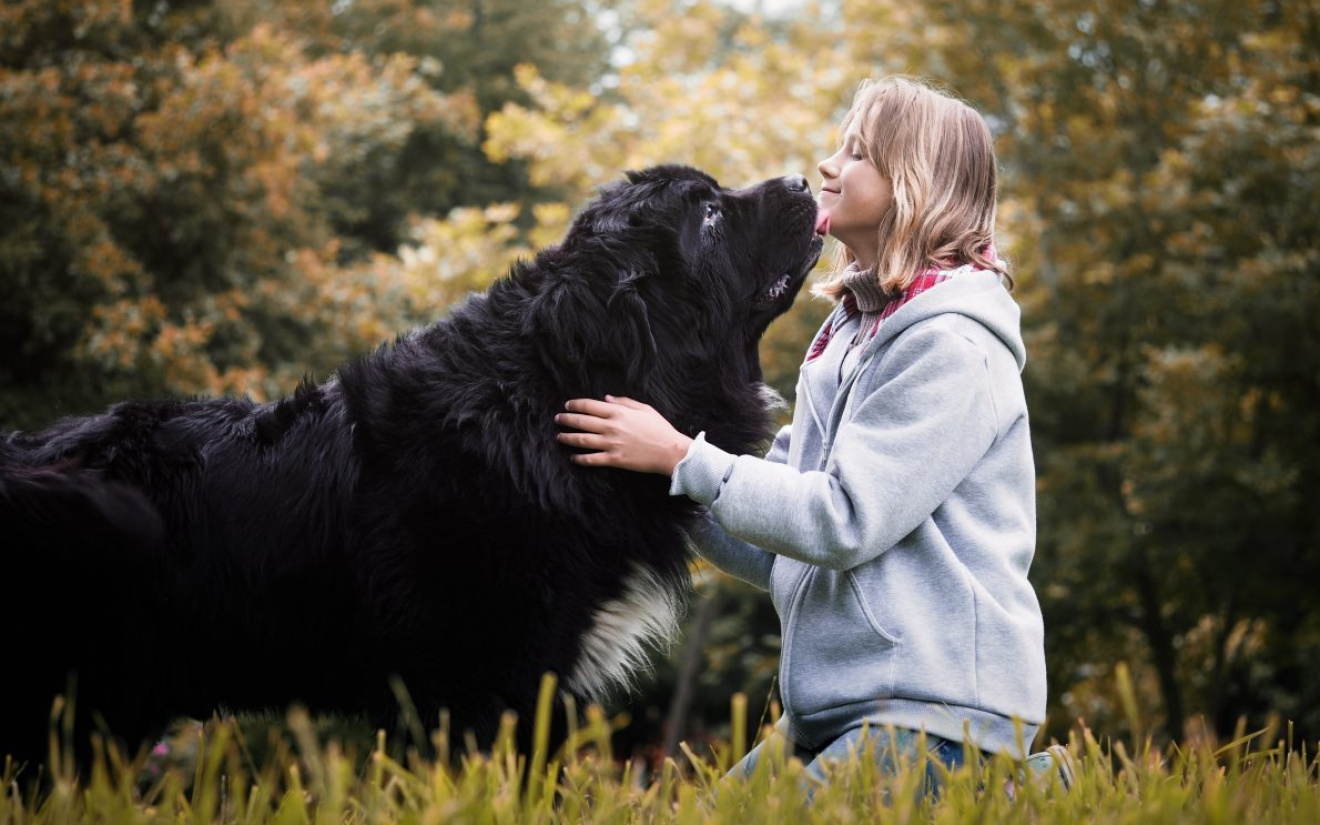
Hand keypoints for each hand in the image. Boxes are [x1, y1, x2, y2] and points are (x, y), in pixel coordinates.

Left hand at [555, 396, 692, 475]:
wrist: (669, 450)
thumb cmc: (660, 428)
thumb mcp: (644, 409)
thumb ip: (624, 402)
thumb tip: (606, 399)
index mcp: (618, 412)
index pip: (589, 406)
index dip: (575, 405)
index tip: (567, 405)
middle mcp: (611, 427)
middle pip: (581, 422)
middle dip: (566, 420)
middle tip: (558, 419)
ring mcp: (611, 444)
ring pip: (582, 440)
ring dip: (568, 438)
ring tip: (559, 437)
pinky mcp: (614, 459)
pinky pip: (592, 459)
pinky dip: (580, 458)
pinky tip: (573, 457)